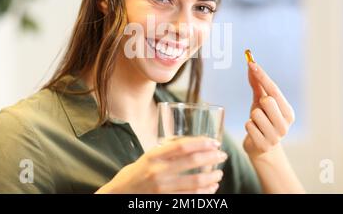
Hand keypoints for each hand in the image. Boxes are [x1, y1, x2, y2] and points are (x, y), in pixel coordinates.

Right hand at [96, 136, 226, 193]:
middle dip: (211, 157)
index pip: (182, 146)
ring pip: (194, 182)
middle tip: (222, 156)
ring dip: (211, 177)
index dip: (201, 143)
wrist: (121, 193)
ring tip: (219, 174)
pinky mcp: (165, 200)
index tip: (214, 142)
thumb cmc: (137, 172)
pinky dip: (203, 194)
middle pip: (191, 161)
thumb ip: (167, 151)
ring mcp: (162, 188)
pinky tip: (211, 189)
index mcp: (154, 155)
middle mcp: (158, 170)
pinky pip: (190, 198)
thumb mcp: (149, 156)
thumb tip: (193, 144)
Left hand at [243, 61, 294, 158]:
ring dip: (252, 117)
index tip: (251, 63)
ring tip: (257, 124)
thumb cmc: (262, 120)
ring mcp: (276, 136)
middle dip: (259, 103)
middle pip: (268, 100)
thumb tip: (251, 63)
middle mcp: (285, 124)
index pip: (274, 89)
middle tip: (260, 111)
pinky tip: (254, 132)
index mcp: (288, 112)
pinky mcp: (264, 145)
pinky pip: (249, 125)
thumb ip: (257, 84)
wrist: (260, 147)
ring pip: (256, 113)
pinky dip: (248, 126)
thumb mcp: (260, 101)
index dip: (262, 75)